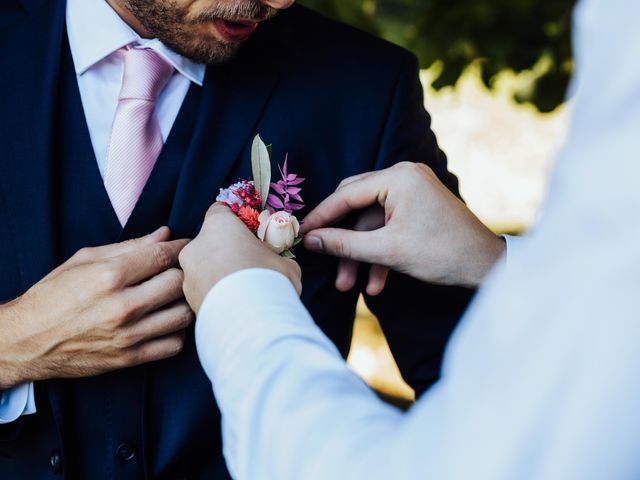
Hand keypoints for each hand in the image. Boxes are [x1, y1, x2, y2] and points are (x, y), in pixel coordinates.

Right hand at [0, 228, 191, 388]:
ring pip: (183, 315)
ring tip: (175, 296)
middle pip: (178, 283)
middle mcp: (122, 306)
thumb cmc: (53, 295)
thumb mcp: (84, 260)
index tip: (184, 246)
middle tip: (182, 270)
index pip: (162, 255)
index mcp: (109, 276)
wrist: (26, 341)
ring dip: (184, 302)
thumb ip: (128, 247)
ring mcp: (128, 335)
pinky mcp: (130, 358)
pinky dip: (177, 332)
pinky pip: (174, 344)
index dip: (180, 247)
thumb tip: (163, 234)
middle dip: (184, 272)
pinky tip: (167, 321)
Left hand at [180, 204, 301, 313]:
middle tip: (245, 268)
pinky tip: (233, 308)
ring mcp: (187, 275)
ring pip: (202, 270)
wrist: (251, 320)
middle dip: (224, 253)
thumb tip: (279, 265)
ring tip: (240, 294)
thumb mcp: (284, 263)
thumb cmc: (269, 279)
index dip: (234, 222)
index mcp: (218, 226)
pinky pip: (202, 293)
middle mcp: (196, 246)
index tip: (247, 234)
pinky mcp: (187, 301)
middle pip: (208, 242)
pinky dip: (214, 298)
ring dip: (217, 277)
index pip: (219, 211)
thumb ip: (275, 258)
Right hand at [301, 162, 505, 292]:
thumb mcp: (387, 251)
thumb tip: (311, 240)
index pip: (346, 194)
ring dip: (361, 255)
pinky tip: (376, 283)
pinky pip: (388, 228)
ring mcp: (412, 192)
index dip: (321, 217)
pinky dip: (380, 253)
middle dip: (342, 242)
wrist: (486, 267)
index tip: (301, 234)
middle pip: (356, 207)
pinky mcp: (417, 208)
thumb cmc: (442, 254)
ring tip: (350, 286)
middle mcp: (404, 177)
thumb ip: (343, 243)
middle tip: (323, 261)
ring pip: (371, 224)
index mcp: (398, 177)